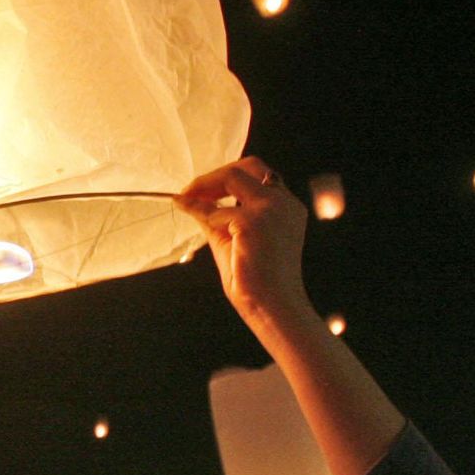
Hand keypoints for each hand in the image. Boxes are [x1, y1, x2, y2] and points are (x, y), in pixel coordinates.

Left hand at [177, 159, 313, 331]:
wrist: (273, 308)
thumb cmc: (257, 283)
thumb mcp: (232, 240)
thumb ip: (215, 216)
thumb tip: (187, 199)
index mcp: (287, 207)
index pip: (258, 175)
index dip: (227, 177)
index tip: (203, 190)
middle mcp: (285, 203)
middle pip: (248, 166)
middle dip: (217, 174)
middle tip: (192, 189)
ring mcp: (272, 209)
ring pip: (233, 177)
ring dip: (206, 187)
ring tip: (188, 201)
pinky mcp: (255, 221)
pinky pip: (219, 210)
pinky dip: (207, 217)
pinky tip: (206, 229)